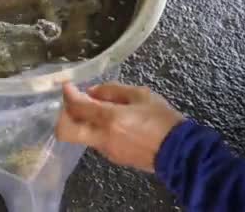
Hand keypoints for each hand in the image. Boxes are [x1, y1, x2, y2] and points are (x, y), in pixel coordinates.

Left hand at [55, 82, 184, 172]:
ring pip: (80, 136)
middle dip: (64, 115)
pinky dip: (95, 129)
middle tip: (74, 103)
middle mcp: (102, 137)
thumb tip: (92, 92)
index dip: (68, 94)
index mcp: (110, 119)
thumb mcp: (142, 95)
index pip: (76, 107)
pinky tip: (111, 122)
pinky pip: (95, 141)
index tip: (67, 86)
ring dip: (82, 122)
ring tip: (97, 109)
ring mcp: (106, 150)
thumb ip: (112, 91)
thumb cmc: (163, 120)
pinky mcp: (113, 157)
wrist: (180, 152)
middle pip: (65, 131)